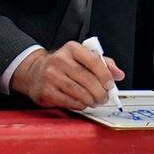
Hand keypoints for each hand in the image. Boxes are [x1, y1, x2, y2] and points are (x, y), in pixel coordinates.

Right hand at [9, 41, 123, 109]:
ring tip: (95, 102)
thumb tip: (119, 75)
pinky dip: (79, 105)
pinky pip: (68, 101)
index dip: (105, 75)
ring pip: (78, 92)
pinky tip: (82, 104)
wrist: (34, 72)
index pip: (93, 60)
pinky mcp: (45, 91)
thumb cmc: (63, 65)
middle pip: (87, 79)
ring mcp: (50, 76)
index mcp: (72, 48)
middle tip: (104, 98)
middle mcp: (59, 60)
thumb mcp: (82, 58)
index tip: (110, 85)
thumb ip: (103, 64)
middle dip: (100, 92)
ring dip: (91, 100)